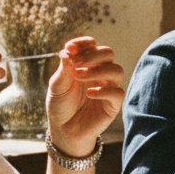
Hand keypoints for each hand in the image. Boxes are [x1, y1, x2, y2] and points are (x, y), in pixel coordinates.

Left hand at [46, 37, 124, 156]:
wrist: (64, 130)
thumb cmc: (61, 106)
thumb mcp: (56, 87)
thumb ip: (63, 71)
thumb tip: (66, 53)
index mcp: (87, 65)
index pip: (93, 45)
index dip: (84, 43)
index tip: (70, 48)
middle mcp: (100, 73)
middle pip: (108, 53)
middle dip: (92, 55)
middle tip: (77, 63)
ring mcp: (108, 88)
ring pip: (117, 70)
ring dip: (99, 70)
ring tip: (80, 77)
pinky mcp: (113, 105)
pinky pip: (117, 93)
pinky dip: (104, 91)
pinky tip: (89, 94)